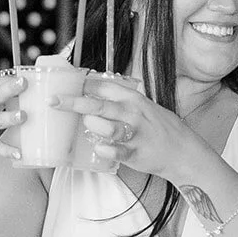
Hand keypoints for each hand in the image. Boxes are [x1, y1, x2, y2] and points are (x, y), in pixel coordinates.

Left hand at [58, 72, 196, 180]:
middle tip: (54, 102)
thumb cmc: (159, 129)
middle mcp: (134, 113)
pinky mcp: (136, 153)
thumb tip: (94, 97)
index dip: (83, 83)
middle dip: (73, 102)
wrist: (183, 151)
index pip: (105, 86)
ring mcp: (135, 134)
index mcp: (134, 98)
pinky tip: (99, 148)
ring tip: (87, 127)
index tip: (66, 83)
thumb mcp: (144, 107)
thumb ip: (121, 102)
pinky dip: (106, 150)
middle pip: (99, 105)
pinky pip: (117, 151)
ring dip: (92, 126)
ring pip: (107, 127)